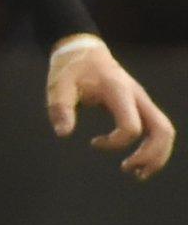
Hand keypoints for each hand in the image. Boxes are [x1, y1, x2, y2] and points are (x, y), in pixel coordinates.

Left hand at [46, 37, 173, 178]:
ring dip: (157, 155)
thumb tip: (63, 133)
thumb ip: (60, 108)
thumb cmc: (70, 69)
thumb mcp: (59, 85)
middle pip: (162, 130)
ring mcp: (143, 100)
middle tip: (129, 171)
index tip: (93, 143)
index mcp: (119, 91)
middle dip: (151, 156)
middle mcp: (138, 96)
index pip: (131, 127)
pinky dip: (154, 147)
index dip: (115, 143)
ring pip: (166, 131)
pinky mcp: (141, 105)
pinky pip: (159, 128)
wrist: (84, 50)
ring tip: (138, 174)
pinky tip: (139, 160)